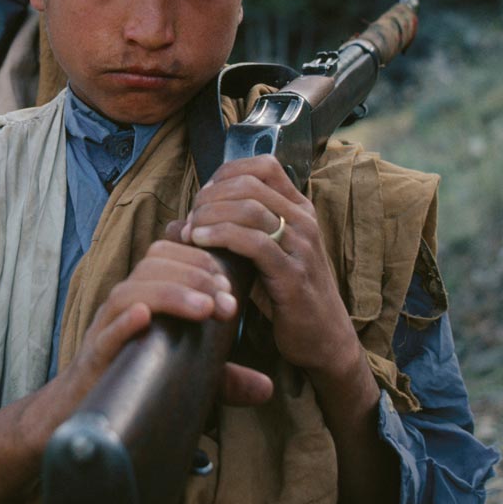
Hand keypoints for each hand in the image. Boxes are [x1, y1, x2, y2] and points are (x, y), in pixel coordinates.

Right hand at [61, 239, 273, 410]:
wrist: (87, 418)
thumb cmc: (137, 385)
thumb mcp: (189, 378)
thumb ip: (225, 379)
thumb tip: (267, 388)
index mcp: (145, 297)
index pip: (169, 256)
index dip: (201, 263)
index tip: (231, 288)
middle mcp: (125, 305)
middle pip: (152, 265)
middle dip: (194, 276)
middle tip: (226, 302)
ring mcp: (106, 329)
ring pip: (130, 292)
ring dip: (169, 293)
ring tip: (203, 308)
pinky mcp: (94, 357)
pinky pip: (106, 332)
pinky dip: (125, 322)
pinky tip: (145, 318)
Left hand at [178, 155, 360, 382]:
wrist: (323, 337)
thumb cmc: (285, 293)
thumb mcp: (264, 254)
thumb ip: (234, 231)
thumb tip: (179, 223)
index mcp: (299, 209)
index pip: (263, 166)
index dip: (225, 174)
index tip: (203, 197)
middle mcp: (303, 220)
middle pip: (249, 184)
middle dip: (210, 197)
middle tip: (190, 219)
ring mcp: (301, 246)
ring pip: (248, 208)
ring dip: (210, 215)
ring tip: (190, 232)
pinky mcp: (293, 275)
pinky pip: (254, 243)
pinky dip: (220, 236)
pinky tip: (200, 243)